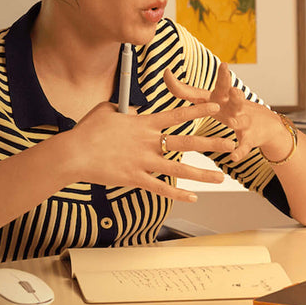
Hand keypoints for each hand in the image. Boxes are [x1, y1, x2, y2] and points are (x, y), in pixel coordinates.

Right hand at [59, 100, 235, 202]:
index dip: (198, 110)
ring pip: (179, 169)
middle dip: (211, 144)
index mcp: (143, 123)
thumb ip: (123, 109)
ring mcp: (144, 162)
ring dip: (202, 174)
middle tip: (231, 144)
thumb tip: (128, 108)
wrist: (74, 153)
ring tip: (221, 177)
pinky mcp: (136, 179)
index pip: (176, 115)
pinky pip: (161, 188)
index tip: (216, 106)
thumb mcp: (106, 110)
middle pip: (186, 142)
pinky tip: (193, 198)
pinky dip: (177, 194)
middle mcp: (148, 142)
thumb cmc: (87, 131)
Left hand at [163, 64, 287, 162]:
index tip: (166, 72)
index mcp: (217, 98)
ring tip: (233, 117)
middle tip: (224, 66)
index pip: (195, 90)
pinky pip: (244, 145)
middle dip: (225, 79)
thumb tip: (167, 76)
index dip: (178, 84)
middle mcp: (230, 105)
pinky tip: (234, 156)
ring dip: (236, 114)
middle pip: (226, 90)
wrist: (267, 126)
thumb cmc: (231, 111)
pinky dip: (239, 151)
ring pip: (239, 116)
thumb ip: (189, 92)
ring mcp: (242, 120)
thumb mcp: (212, 100)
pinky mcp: (251, 137)